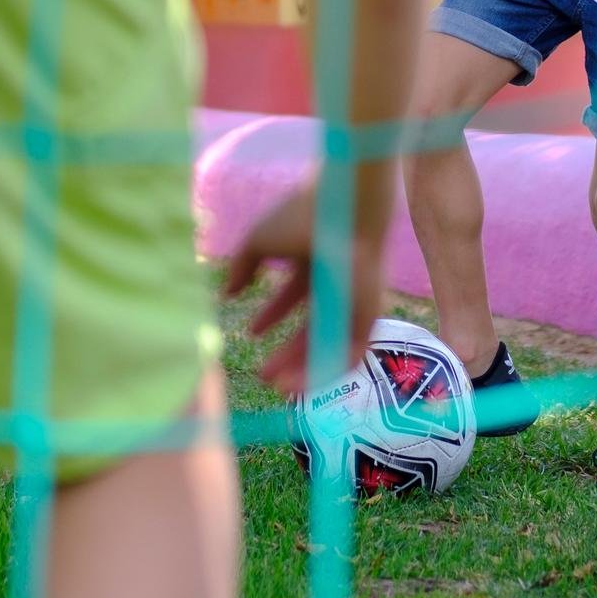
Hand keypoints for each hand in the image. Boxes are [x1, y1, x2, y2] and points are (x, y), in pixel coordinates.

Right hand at [222, 180, 387, 397]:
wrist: (344, 211)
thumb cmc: (303, 218)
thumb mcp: (260, 241)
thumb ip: (242, 268)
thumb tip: (228, 294)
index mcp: (314, 262)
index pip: (293, 296)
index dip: (271, 315)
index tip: (250, 334)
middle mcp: (336, 285)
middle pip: (311, 327)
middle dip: (287, 352)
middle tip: (263, 373)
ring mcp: (353, 302)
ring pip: (329, 344)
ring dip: (304, 368)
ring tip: (277, 386)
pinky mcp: (368, 318)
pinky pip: (348, 354)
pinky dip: (325, 371)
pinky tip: (299, 383)